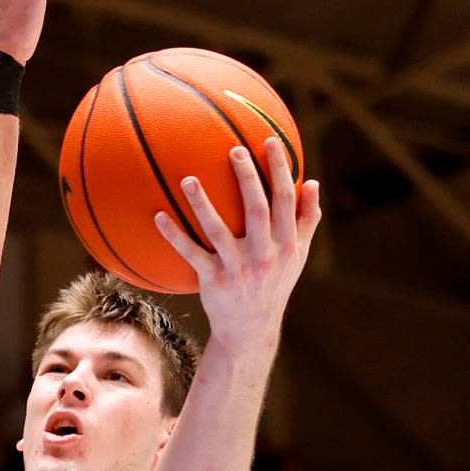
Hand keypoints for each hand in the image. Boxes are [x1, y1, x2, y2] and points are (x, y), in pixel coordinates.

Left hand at [154, 138, 321, 343]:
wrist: (251, 329)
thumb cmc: (274, 284)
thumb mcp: (297, 255)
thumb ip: (306, 219)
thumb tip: (312, 183)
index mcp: (286, 244)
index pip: (285, 200)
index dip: (279, 170)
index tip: (270, 141)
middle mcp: (264, 255)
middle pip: (257, 210)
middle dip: (248, 179)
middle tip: (234, 150)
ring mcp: (238, 268)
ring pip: (219, 231)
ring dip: (203, 204)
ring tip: (188, 178)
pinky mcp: (214, 281)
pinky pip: (191, 254)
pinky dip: (174, 235)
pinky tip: (159, 216)